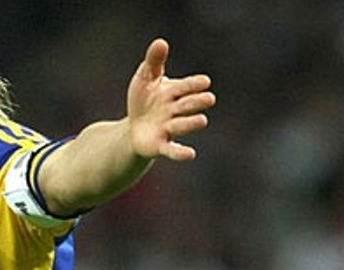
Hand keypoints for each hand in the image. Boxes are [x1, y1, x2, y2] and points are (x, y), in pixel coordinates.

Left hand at [127, 38, 215, 160]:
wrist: (134, 129)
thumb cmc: (144, 101)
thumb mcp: (145, 78)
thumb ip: (154, 62)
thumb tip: (161, 41)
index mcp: (174, 93)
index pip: (187, 86)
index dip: (194, 85)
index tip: (204, 82)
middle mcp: (175, 111)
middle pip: (188, 105)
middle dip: (197, 102)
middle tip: (209, 98)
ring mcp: (169, 129)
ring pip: (182, 125)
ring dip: (191, 123)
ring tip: (202, 120)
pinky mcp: (161, 146)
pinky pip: (172, 150)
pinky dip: (181, 153)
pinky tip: (190, 154)